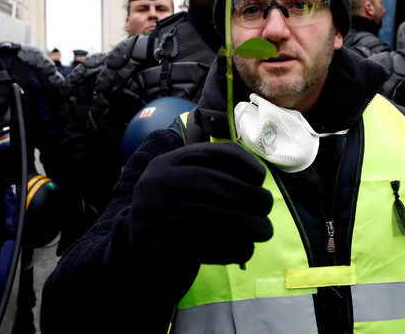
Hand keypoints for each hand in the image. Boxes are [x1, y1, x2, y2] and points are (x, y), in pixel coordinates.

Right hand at [129, 142, 272, 264]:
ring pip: (214, 220)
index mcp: (166, 163)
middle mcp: (157, 184)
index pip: (209, 155)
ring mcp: (154, 215)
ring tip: (264, 231)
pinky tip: (246, 249)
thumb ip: (214, 167)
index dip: (241, 162)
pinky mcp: (157, 245)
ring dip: (248, 227)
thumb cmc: (175, 204)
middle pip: (216, 188)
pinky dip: (232, 250)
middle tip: (268, 208)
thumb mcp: (183, 177)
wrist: (137, 239)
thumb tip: (257, 175)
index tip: (260, 177)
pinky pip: (204, 248)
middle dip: (251, 199)